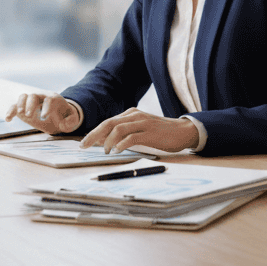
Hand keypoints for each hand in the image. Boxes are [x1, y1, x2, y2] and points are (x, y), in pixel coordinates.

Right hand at [5, 93, 81, 134]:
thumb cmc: (65, 117)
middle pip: (34, 96)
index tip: (44, 116)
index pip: (49, 99)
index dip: (46, 107)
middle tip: (30, 115)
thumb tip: (63, 124)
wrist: (58, 116)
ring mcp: (31, 102)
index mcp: (54, 99)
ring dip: (20, 104)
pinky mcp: (24, 108)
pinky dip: (10, 111)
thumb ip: (71, 121)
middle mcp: (42, 98)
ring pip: (23, 97)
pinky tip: (7, 119)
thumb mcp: (72, 119)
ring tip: (20, 113)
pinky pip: (15, 107)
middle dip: (31, 104)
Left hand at [79, 108, 198, 153]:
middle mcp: (134, 115)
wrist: (183, 131)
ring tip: (105, 151)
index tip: (84, 143)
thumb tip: (103, 142)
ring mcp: (142, 123)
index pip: (107, 122)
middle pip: (108, 123)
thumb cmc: (159, 133)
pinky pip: (132, 137)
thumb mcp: (139, 130)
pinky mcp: (150, 132)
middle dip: (94, 135)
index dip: (94, 132)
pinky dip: (122, 144)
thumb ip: (124, 133)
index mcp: (130, 114)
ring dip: (108, 141)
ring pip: (118, 128)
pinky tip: (117, 151)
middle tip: (84, 146)